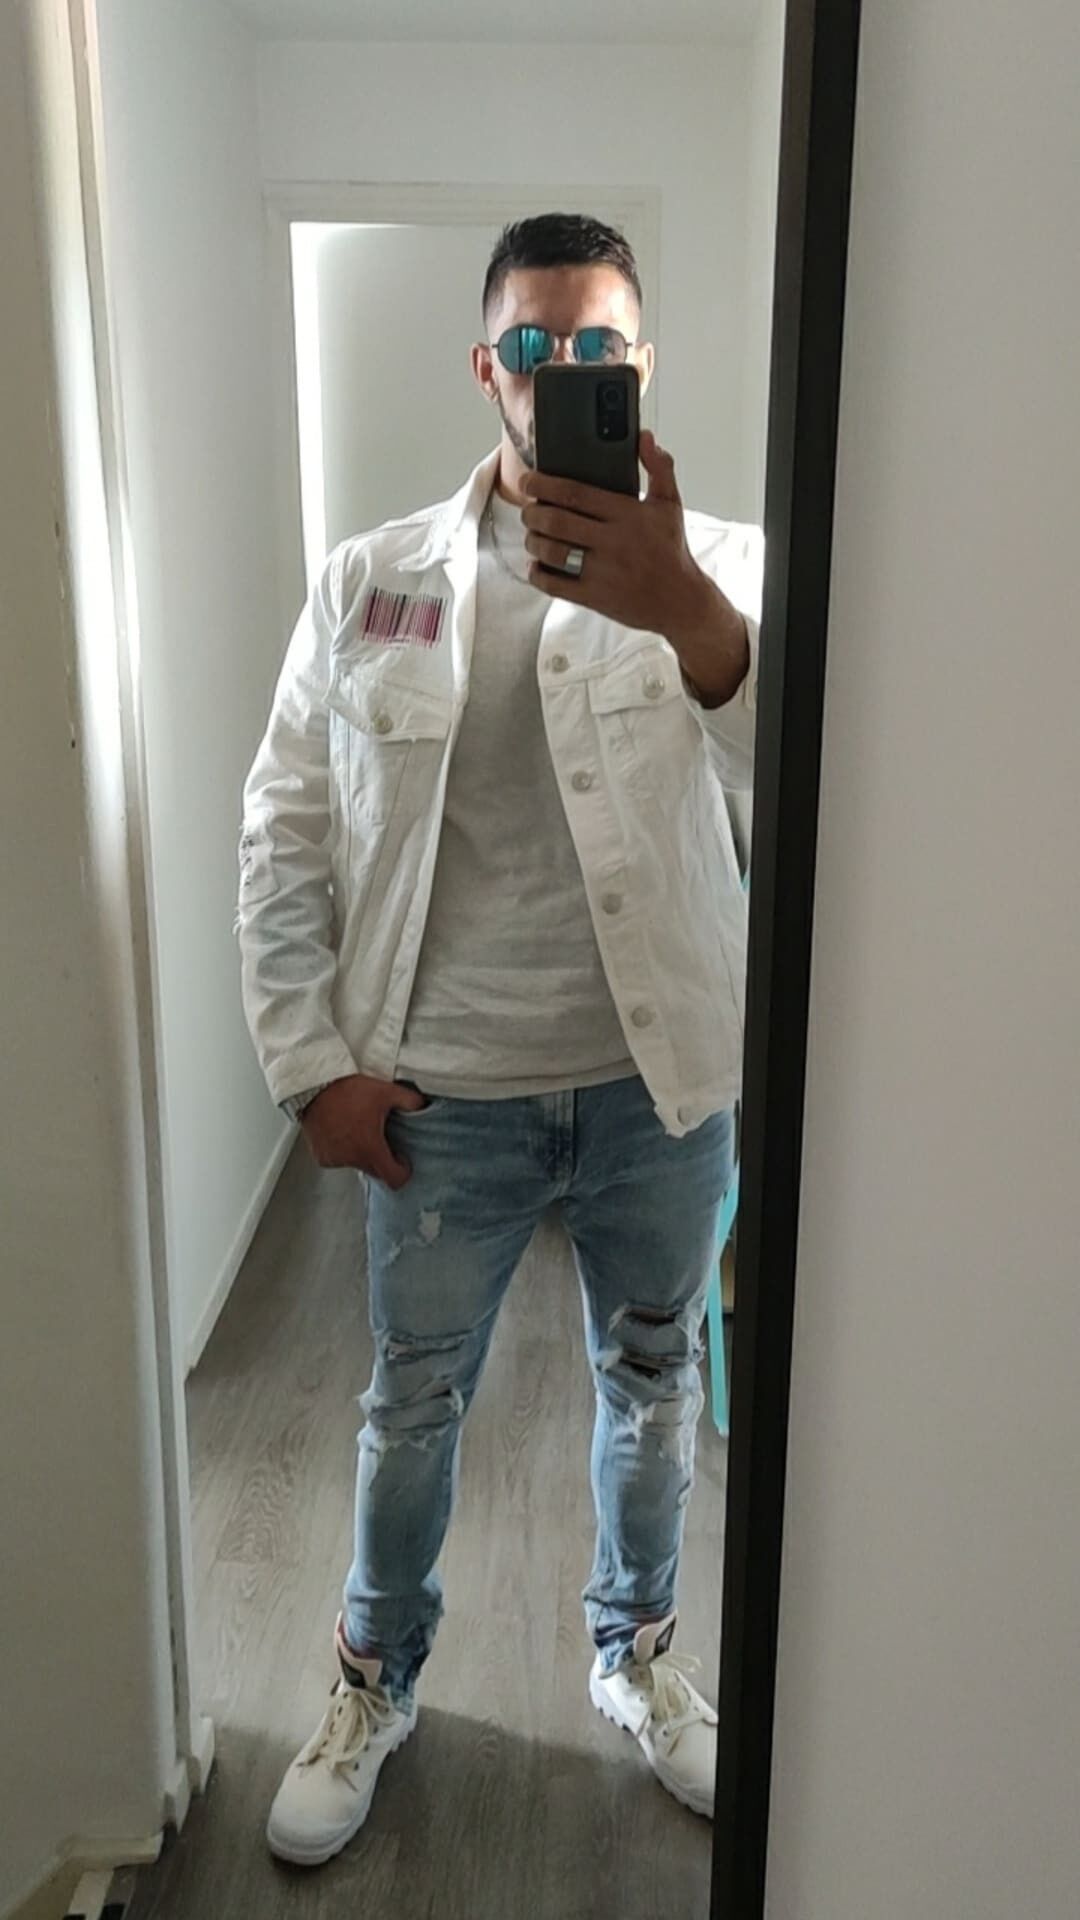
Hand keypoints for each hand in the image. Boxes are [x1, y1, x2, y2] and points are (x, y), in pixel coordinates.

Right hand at [300, 1074, 426, 1187]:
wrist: (313, 1087)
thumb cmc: (347, 1091)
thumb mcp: (385, 1092)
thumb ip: (410, 1101)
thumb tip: (423, 1106)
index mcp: (370, 1150)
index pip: (394, 1179)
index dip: (403, 1171)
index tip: (402, 1158)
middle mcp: (351, 1160)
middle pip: (376, 1172)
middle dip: (383, 1159)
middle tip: (383, 1138)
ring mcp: (334, 1160)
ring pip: (356, 1164)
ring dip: (362, 1153)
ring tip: (360, 1129)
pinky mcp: (321, 1156)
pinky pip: (339, 1159)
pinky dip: (344, 1150)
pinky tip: (343, 1131)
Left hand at [520, 429, 707, 635]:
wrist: (681, 601)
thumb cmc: (671, 550)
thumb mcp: (670, 505)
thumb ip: (659, 468)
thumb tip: (644, 437)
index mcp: (628, 515)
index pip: (576, 494)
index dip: (544, 485)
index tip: (528, 480)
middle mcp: (613, 542)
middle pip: (556, 521)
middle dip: (532, 513)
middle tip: (528, 509)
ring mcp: (602, 572)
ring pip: (551, 552)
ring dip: (533, 540)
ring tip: (532, 534)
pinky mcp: (595, 597)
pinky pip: (554, 585)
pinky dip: (537, 573)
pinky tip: (537, 564)